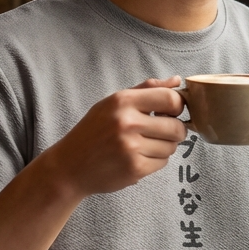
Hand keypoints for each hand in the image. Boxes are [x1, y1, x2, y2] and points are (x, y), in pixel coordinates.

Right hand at [45, 77, 186, 197]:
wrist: (70, 166)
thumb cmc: (94, 131)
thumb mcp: (113, 103)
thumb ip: (146, 89)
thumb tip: (177, 80)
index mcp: (123, 101)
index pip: (170, 99)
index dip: (178, 106)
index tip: (172, 112)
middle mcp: (127, 123)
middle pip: (177, 127)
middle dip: (175, 130)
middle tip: (164, 132)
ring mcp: (131, 147)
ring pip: (171, 147)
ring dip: (164, 147)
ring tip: (144, 145)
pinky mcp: (134, 169)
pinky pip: (163, 163)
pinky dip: (155, 161)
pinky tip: (138, 157)